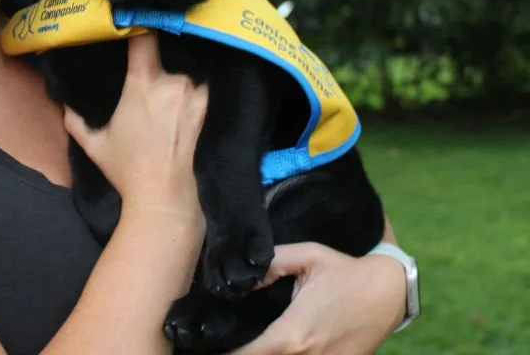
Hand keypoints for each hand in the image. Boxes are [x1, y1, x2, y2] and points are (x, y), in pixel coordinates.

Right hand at [63, 32, 207, 216]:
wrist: (163, 193)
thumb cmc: (126, 167)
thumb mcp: (94, 144)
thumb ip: (75, 120)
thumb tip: (63, 104)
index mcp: (143, 84)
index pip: (144, 38)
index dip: (138, 25)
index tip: (132, 19)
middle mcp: (171, 82)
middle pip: (164, 51)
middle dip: (155, 51)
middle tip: (146, 50)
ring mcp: (192, 92)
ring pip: (181, 66)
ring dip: (173, 67)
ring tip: (164, 72)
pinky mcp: (205, 104)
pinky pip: (197, 79)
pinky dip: (189, 78)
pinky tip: (181, 85)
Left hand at [229, 243, 405, 354]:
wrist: (388, 292)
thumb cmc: (344, 271)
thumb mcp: (307, 256)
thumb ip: (272, 264)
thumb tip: (243, 277)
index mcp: (294, 333)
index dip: (227, 353)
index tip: (213, 344)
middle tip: (227, 343)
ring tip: (248, 345)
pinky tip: (276, 348)